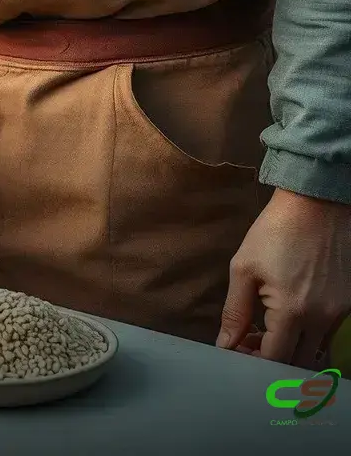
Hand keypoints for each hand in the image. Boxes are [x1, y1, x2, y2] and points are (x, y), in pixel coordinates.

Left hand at [217, 188, 350, 367]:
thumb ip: (235, 312)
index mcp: (293, 312)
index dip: (252, 361)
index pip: (274, 358)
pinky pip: (329, 333)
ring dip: (291, 349)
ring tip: (267, 331)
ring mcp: (341, 311)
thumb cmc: (274, 232)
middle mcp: (323, 318)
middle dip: (271, 359)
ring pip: (316, 349)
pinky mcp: (349, 302)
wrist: (316, 204)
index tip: (236, 350)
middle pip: (298, 361)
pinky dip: (308, 335)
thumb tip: (226, 344)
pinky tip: (289, 319)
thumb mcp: (244, 270)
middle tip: (249, 343)